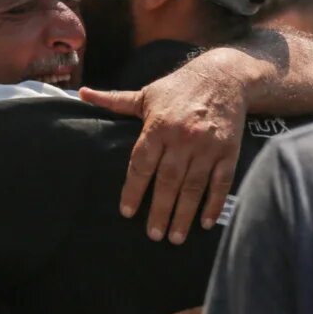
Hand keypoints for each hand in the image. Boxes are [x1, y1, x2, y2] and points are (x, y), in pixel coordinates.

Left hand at [81, 64, 244, 243]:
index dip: (133, 189)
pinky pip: (221, 182)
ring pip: (193, 186)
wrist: (224, 76)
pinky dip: (214, 203)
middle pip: (168, 180)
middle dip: (160, 210)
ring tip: (175, 237)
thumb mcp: (146, 93)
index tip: (127, 212)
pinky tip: (205, 222)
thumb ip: (115, 101)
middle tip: (153, 235)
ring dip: (184, 214)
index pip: (141, 164)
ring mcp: (207, 145)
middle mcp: (182, 137)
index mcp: (158, 125)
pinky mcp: (229, 150)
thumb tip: (83, 93)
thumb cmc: (179, 88)